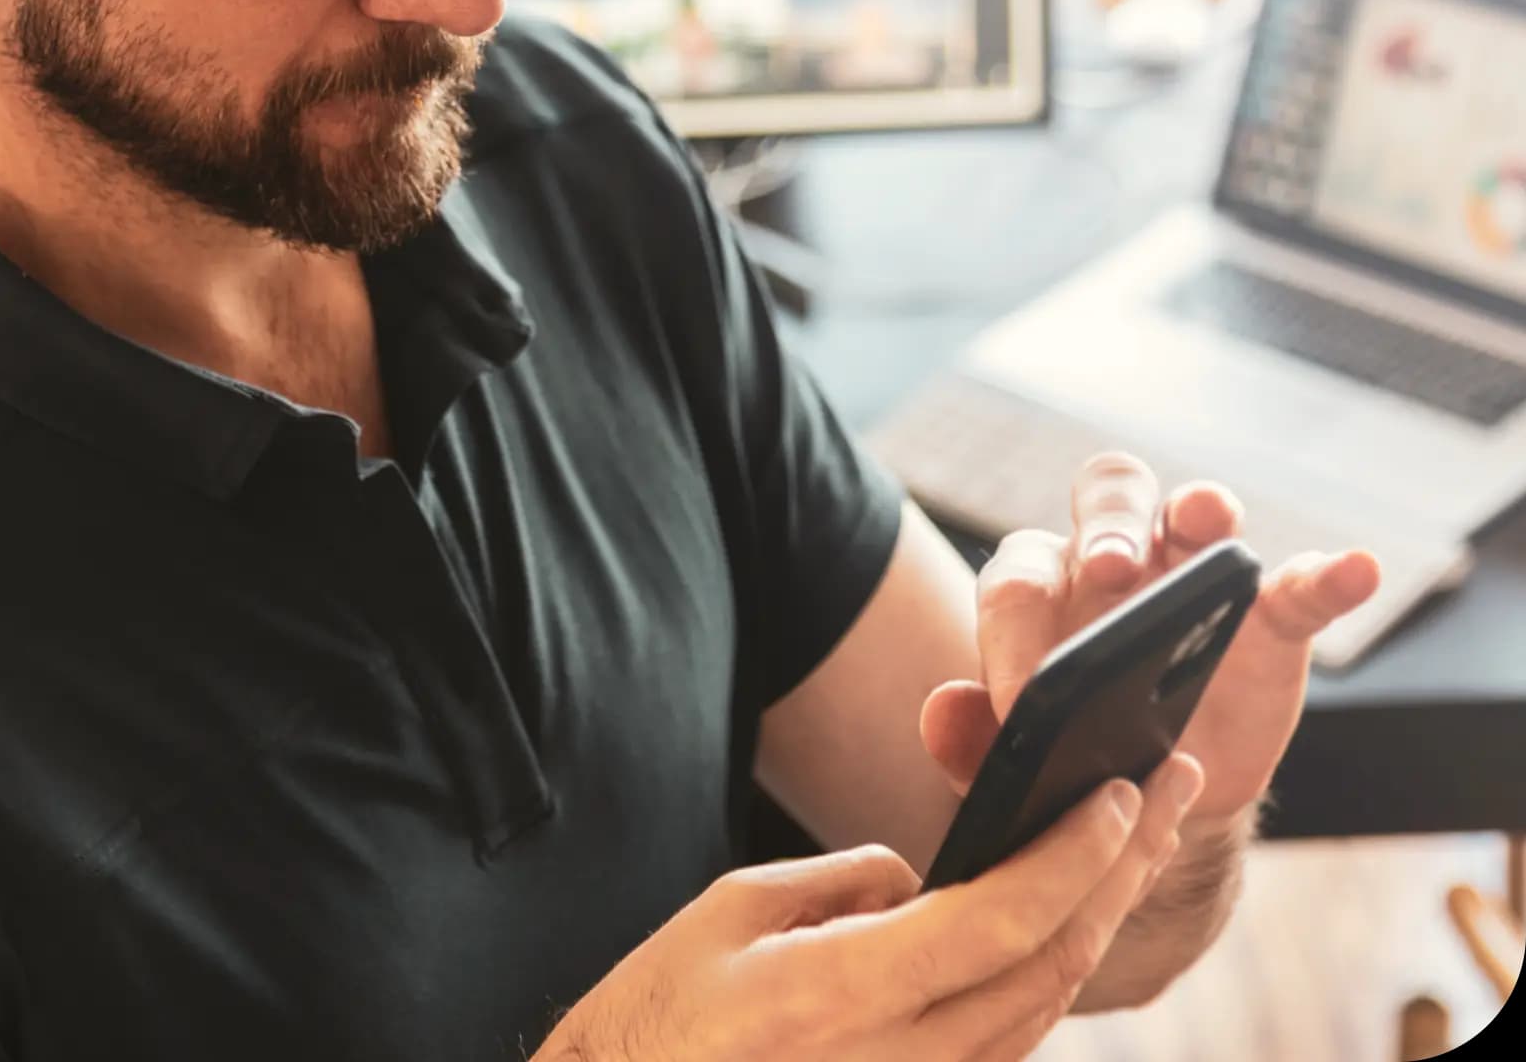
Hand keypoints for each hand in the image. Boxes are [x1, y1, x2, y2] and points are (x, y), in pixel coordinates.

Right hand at [531, 758, 1195, 1061]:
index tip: (1121, 792)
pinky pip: (1006, 1043)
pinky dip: (1049, 974)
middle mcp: (898, 1059)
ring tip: (1137, 845)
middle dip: (1120, 873)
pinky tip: (1069, 920)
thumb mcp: (735, 911)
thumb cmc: (659, 1011)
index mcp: (844, 991)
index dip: (1072, 854)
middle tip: (1168, 794)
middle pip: (1048, 966)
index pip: (999, 918)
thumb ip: (845, 884)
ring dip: (1099, 921)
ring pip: (1042, 1011)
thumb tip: (920, 879)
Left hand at [919, 454, 1383, 822]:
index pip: (1017, 577)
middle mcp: (1112, 561)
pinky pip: (1298, 583)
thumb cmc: (1070, 761)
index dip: (1016, 626)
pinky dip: (1328, 572)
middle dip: (1107, 524)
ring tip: (1208, 521)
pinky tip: (1352, 568)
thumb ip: (973, 739)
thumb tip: (941, 710)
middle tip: (1113, 568)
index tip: (1027, 693)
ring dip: (1198, 509)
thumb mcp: (1021, 765)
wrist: (1154, 804)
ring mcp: (1192, 581)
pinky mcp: (1266, 619)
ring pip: (1190, 512)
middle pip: (1104, 498)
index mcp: (1040, 589)